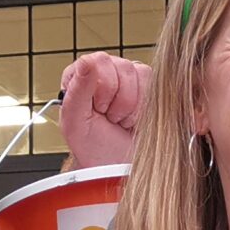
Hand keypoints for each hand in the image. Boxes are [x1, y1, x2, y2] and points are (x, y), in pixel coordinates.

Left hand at [56, 52, 146, 167]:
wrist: (117, 167)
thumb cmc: (93, 147)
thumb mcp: (75, 122)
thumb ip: (78, 89)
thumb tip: (86, 62)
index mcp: (80, 75)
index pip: (98, 61)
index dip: (103, 88)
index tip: (98, 109)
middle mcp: (104, 70)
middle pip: (123, 67)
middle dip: (119, 101)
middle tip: (109, 118)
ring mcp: (126, 76)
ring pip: (140, 74)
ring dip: (132, 106)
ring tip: (120, 119)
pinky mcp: (147, 85)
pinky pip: (154, 83)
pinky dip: (145, 106)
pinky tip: (133, 118)